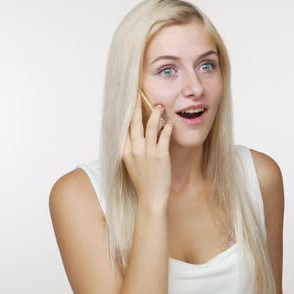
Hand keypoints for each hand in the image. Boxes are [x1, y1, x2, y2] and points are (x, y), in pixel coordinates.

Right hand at [122, 92, 172, 207]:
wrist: (151, 198)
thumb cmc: (142, 181)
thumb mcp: (130, 164)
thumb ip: (131, 149)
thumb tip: (134, 133)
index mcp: (125, 151)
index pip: (124, 128)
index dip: (126, 114)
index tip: (129, 103)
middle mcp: (135, 150)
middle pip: (134, 123)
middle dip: (136, 107)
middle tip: (139, 95)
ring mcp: (148, 152)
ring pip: (151, 126)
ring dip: (156, 114)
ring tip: (160, 106)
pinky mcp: (161, 156)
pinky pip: (164, 136)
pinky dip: (167, 127)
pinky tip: (169, 122)